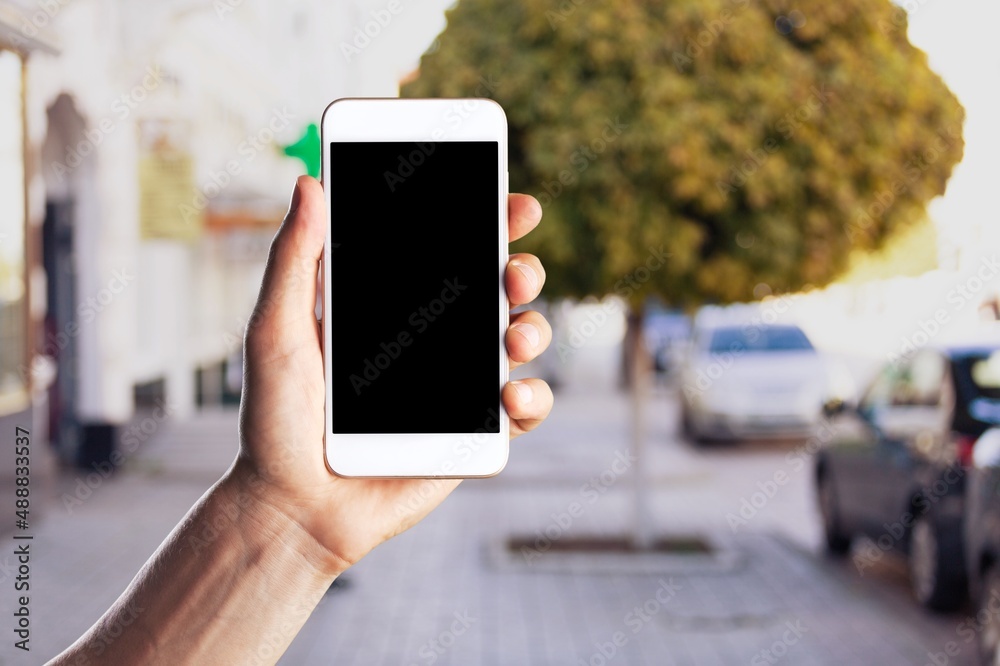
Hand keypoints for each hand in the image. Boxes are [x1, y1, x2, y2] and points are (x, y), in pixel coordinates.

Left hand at [229, 175, 552, 575]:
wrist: (293, 506)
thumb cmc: (275, 420)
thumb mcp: (277, 329)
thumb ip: (295, 259)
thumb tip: (308, 183)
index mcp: (392, 307)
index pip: (447, 252)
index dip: (485, 221)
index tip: (512, 202)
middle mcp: (431, 340)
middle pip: (496, 289)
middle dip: (521, 268)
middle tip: (515, 269)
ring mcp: (455, 386)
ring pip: (519, 341)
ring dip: (534, 328)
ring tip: (514, 336)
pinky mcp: (472, 434)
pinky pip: (521, 410)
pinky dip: (532, 398)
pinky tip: (510, 397)